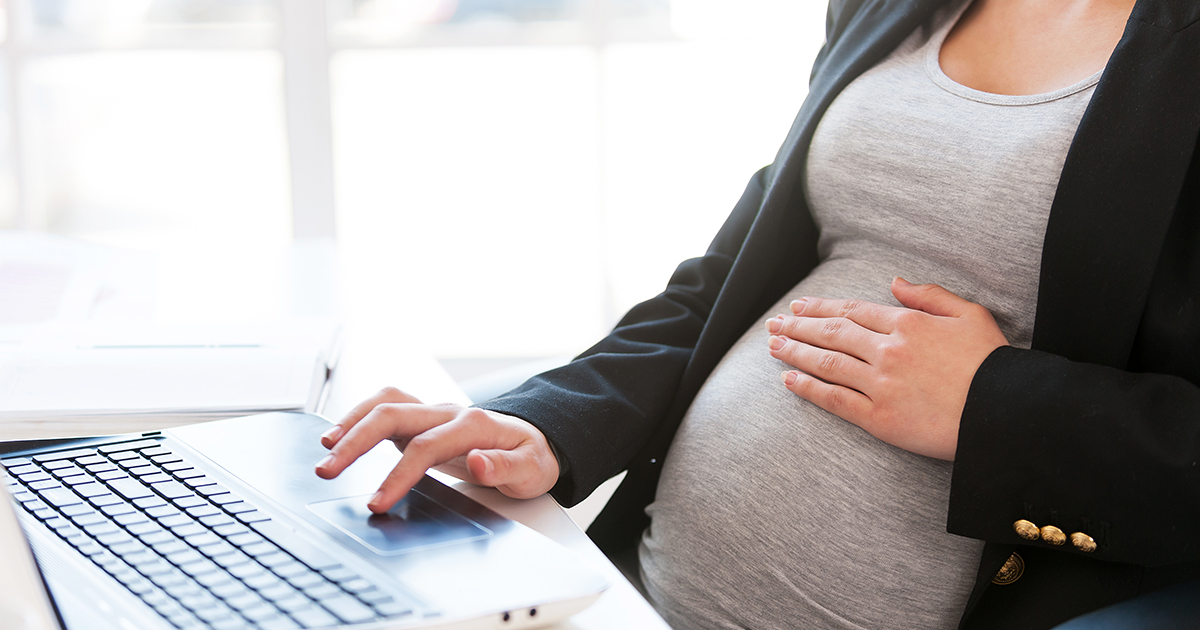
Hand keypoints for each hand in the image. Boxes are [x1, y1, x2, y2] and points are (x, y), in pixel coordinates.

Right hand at [314, 387, 559, 512]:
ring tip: (325, 450)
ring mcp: (433, 413)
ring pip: (384, 403)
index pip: (425, 447)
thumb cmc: (531, 456)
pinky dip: (358, 417)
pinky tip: (339, 436)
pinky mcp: (421, 420)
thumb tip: (477, 461)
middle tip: (327, 470)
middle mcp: (447, 412)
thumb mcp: (531, 469)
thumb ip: (505, 467)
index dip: (397, 474)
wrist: (535, 440)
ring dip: (351, 423)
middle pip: (392, 415)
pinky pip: (384, 408)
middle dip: (355, 442)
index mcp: (473, 425)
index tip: (377, 502)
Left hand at [765, 277, 1008, 459]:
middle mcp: (888, 350)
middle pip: (831, 333)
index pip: (852, 311)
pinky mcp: (879, 418)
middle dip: (798, 327)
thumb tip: (895, 281)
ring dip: (795, 352)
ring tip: (773, 346)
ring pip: (827, 363)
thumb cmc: (993, 363)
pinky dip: (808, 388)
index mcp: (907, 323)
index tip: (799, 307)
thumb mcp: (970, 314)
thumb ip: (930, 295)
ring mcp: (880, 384)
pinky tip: (789, 380)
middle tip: (774, 324)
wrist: (1007, 413)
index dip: (821, 307)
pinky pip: (835, 400)